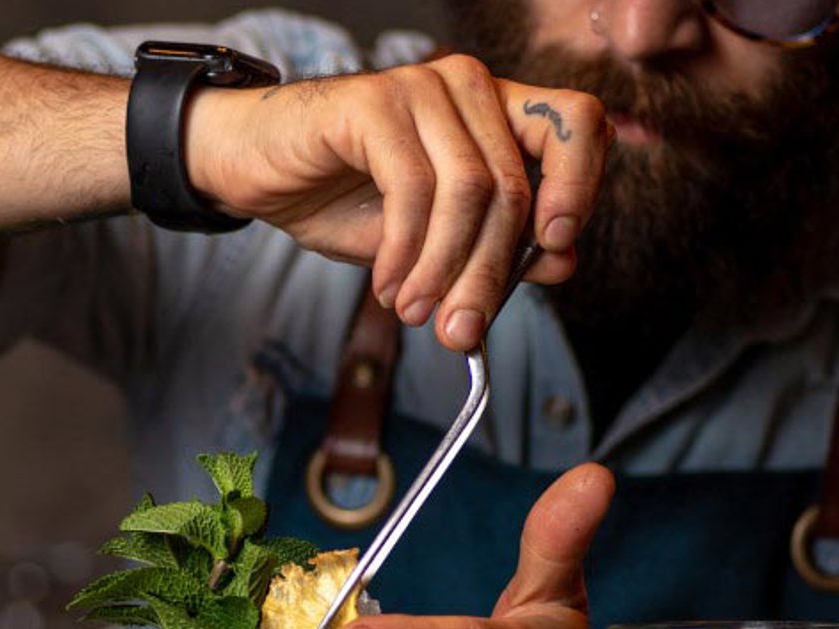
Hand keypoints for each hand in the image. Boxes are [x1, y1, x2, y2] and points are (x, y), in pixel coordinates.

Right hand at [186, 55, 609, 351]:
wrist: (255, 169)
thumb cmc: (343, 196)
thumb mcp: (432, 239)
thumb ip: (496, 246)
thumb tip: (562, 264)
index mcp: (497, 111)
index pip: (580, 127)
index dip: (582, 186)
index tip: (556, 248)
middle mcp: (469, 87)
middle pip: (517, 183)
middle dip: (491, 273)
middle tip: (462, 330)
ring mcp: (423, 87)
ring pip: (471, 191)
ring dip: (445, 270)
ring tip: (416, 312)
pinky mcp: (375, 102)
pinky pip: (415, 189)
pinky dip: (406, 252)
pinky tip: (387, 284)